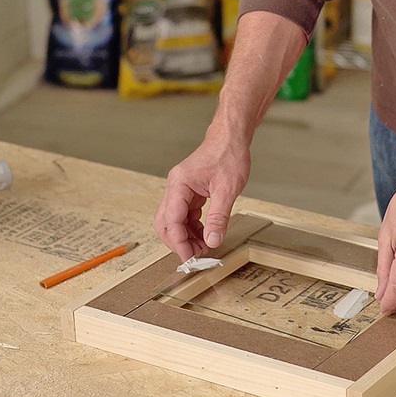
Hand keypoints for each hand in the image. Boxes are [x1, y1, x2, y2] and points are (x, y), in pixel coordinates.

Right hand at [154, 134, 249, 260]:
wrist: (230, 138)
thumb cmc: (228, 155)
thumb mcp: (227, 189)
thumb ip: (218, 217)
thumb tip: (212, 242)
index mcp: (179, 184)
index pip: (172, 220)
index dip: (179, 242)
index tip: (190, 258)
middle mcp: (175, 188)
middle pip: (165, 223)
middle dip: (177, 242)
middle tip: (194, 257)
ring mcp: (181, 190)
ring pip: (174, 221)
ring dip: (186, 237)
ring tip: (203, 248)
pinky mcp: (189, 193)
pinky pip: (185, 216)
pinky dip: (193, 228)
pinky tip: (205, 235)